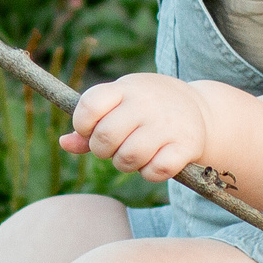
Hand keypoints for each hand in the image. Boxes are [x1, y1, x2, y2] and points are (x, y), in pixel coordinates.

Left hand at [57, 73, 212, 181]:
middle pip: (105, 137)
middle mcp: (146, 103)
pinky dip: (149, 173)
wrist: (198, 107)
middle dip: (103, 150)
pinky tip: (153, 162)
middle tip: (113, 147)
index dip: (82, 124)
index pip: (89, 106)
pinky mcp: (186, 145)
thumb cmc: (145, 108)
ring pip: (128, 158)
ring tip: (133, 154)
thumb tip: (64, 143)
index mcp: (125, 89)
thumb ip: (90, 125)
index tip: (90, 129)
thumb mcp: (118, 104)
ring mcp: (168, 124)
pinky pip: (155, 171)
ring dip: (124, 164)